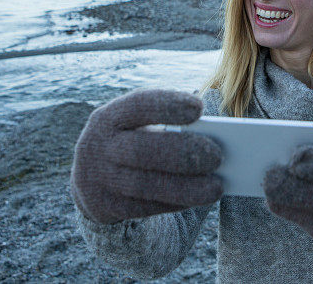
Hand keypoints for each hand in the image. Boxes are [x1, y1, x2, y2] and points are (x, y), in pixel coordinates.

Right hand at [70, 89, 222, 223]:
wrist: (94, 179)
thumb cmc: (137, 143)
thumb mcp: (143, 126)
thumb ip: (173, 125)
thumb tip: (218, 134)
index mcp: (110, 116)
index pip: (138, 105)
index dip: (168, 106)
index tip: (200, 108)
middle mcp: (98, 145)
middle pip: (141, 149)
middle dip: (183, 153)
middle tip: (218, 156)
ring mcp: (98, 179)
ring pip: (144, 185)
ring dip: (185, 187)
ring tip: (217, 187)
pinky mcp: (104, 207)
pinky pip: (144, 208)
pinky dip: (174, 203)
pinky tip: (198, 199)